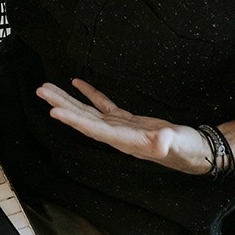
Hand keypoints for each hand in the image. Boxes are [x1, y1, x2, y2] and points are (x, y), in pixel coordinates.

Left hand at [36, 79, 209, 173]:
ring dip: (68, 99)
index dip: (74, 119)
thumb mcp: (176, 144)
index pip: (93, 128)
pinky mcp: (126, 120)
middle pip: (82, 119)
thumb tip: (162, 141)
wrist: (192, 150)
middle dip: (61, 104)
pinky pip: (103, 105)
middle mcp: (115, 135)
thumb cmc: (184, 148)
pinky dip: (90, 94)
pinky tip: (78, 84)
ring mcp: (119, 127)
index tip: (54, 110)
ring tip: (49, 88)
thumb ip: (167, 142)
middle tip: (42, 91)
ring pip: (88, 111)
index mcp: (123, 139)